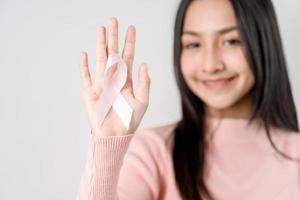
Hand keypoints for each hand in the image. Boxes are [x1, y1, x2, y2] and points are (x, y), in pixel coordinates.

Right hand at [79, 17, 149, 135]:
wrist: (116, 136)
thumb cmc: (130, 121)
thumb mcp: (143, 102)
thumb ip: (144, 83)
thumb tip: (144, 64)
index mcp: (126, 80)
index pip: (128, 57)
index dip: (130, 43)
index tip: (131, 28)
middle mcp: (114, 79)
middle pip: (113, 53)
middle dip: (114, 37)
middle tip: (114, 20)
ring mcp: (101, 84)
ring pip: (100, 60)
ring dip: (100, 45)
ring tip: (101, 29)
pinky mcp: (90, 93)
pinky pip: (86, 77)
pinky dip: (85, 66)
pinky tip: (85, 54)